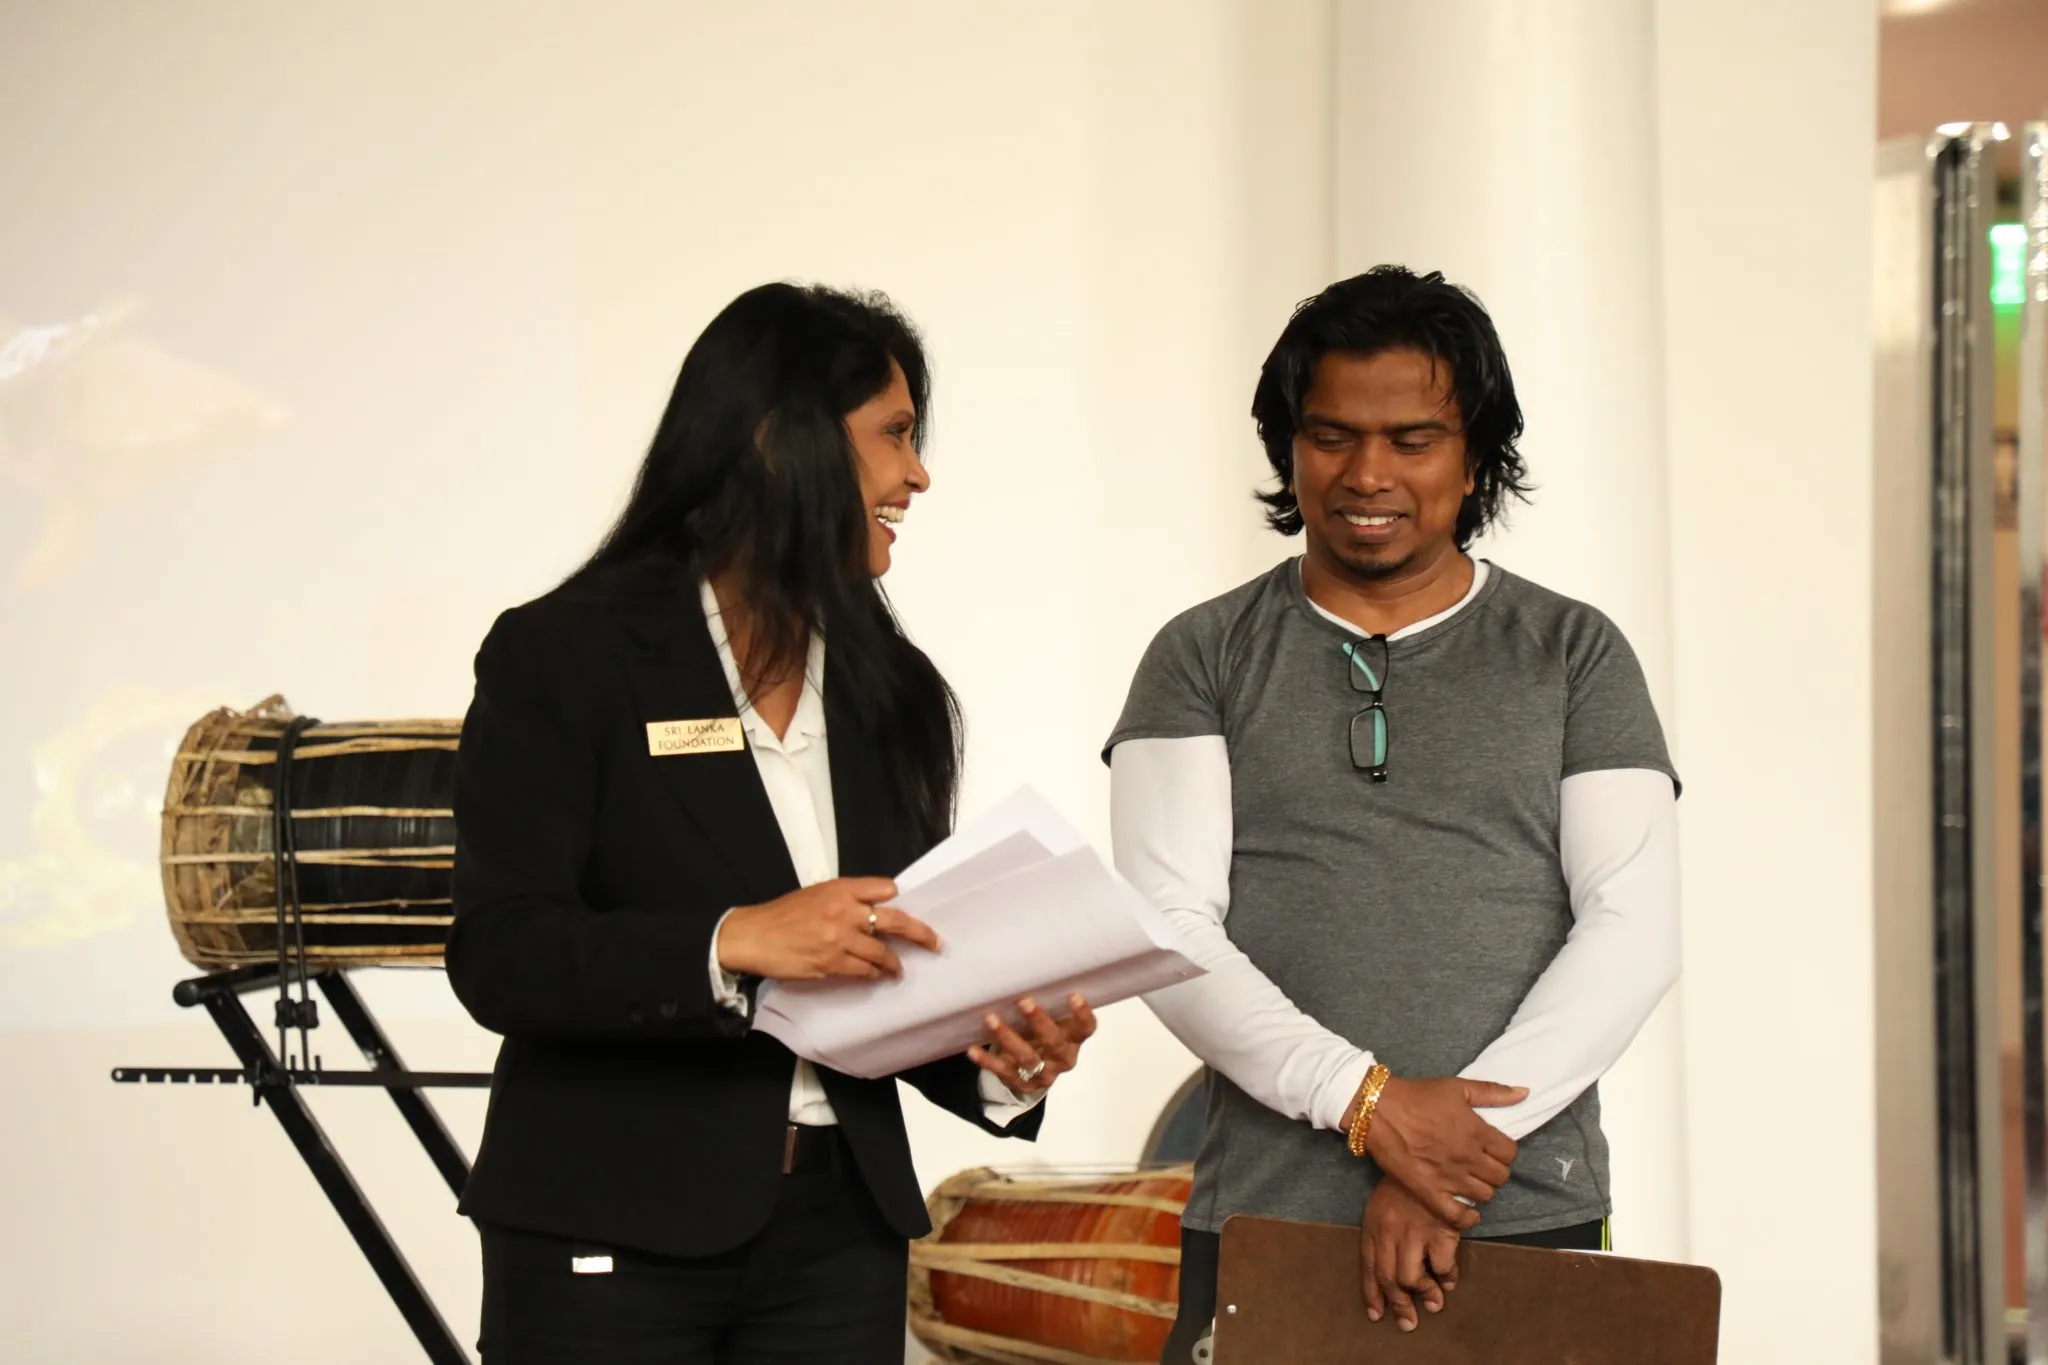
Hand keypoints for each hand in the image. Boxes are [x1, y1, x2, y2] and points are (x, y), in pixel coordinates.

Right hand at [716, 878, 938, 981]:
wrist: (754, 936)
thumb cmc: (782, 915)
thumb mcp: (815, 894)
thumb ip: (844, 898)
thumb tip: (872, 908)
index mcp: (841, 889)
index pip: (885, 889)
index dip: (896, 900)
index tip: (903, 908)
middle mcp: (845, 912)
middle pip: (896, 921)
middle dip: (921, 934)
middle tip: (935, 943)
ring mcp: (840, 940)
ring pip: (883, 953)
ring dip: (894, 963)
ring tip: (898, 969)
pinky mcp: (832, 964)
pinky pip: (864, 972)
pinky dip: (873, 975)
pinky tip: (875, 977)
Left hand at [967, 994, 1097, 1094]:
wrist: (1036, 1070)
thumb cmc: (1044, 1032)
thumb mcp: (1054, 1019)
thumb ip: (1049, 1002)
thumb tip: (1027, 967)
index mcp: (1074, 1038)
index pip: (1085, 1028)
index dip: (1082, 1014)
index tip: (1074, 995)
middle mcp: (1062, 1057)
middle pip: (1054, 1042)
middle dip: (1039, 1021)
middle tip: (1024, 1001)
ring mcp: (1043, 1073)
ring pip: (1027, 1058)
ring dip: (1008, 1037)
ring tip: (991, 1018)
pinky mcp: (1021, 1083)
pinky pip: (1003, 1072)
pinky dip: (987, 1062)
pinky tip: (973, 1050)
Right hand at [1358, 1075, 1524, 1228]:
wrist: (1377, 1110)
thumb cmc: (1417, 1096)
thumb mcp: (1456, 1087)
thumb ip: (1493, 1092)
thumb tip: (1525, 1093)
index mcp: (1477, 1131)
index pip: (1510, 1153)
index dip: (1505, 1152)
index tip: (1494, 1149)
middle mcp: (1468, 1157)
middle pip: (1501, 1177)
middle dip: (1495, 1171)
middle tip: (1481, 1165)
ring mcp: (1449, 1177)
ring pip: (1484, 1196)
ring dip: (1481, 1190)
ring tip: (1470, 1181)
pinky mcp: (1429, 1191)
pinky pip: (1458, 1215)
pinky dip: (1467, 1218)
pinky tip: (1466, 1212)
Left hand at [1361, 1178, 1461, 1331]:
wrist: (1429, 1158)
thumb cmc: (1405, 1184)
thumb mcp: (1382, 1204)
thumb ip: (1382, 1234)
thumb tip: (1392, 1270)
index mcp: (1373, 1226)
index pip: (1369, 1268)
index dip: (1372, 1295)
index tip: (1376, 1315)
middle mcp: (1390, 1233)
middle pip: (1389, 1278)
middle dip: (1398, 1305)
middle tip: (1408, 1323)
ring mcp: (1414, 1233)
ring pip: (1412, 1278)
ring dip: (1424, 1295)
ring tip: (1433, 1304)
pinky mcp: (1440, 1232)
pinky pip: (1442, 1267)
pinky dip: (1447, 1278)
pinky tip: (1449, 1281)